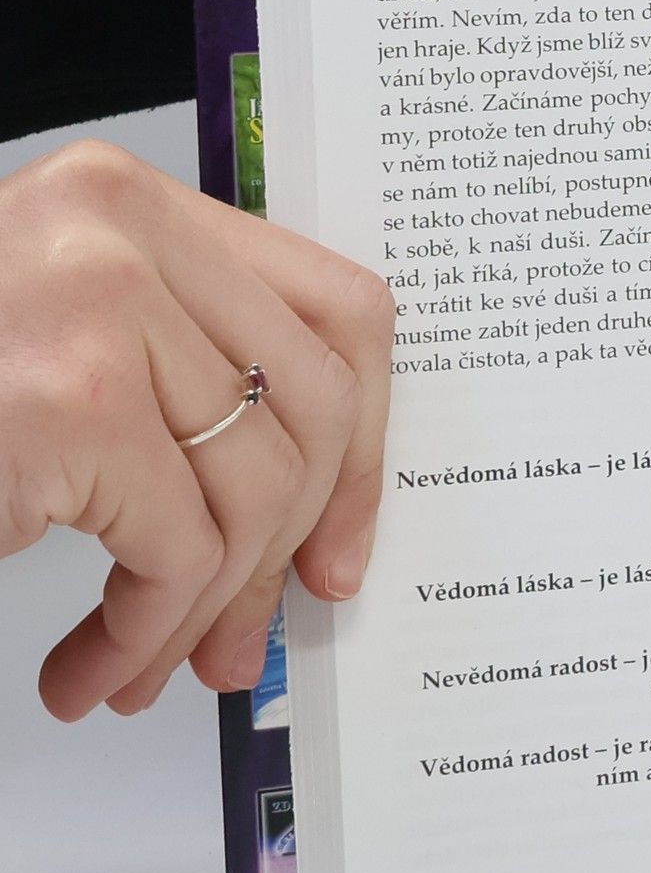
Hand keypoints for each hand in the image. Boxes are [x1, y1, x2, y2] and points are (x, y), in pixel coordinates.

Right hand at [0, 142, 394, 719]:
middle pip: (312, 408)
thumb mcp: (68, 350)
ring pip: (253, 491)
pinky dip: (144, 632)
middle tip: (242, 639)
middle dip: (289, 547)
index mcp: (133, 203)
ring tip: (148, 667)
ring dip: (204, 610)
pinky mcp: (61, 403)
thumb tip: (310, 529)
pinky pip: (176, 549)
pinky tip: (93, 668)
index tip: (341, 543)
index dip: (366, 444)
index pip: (339, 311)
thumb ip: (181, 385)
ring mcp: (91, 306)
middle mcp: (120, 228)